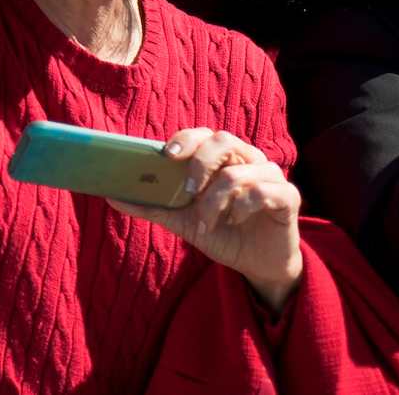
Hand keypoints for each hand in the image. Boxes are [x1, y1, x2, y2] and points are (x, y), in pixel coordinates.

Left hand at [114, 127, 303, 312]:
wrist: (258, 265)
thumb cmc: (221, 233)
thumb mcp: (183, 220)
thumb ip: (152, 206)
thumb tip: (111, 196)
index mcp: (222, 158)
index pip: (203, 134)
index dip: (185, 139)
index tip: (167, 155)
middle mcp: (248, 159)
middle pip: (223, 140)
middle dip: (199, 165)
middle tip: (186, 191)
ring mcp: (270, 175)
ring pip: (238, 172)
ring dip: (215, 200)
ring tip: (207, 223)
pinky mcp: (288, 197)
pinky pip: (263, 190)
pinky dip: (242, 206)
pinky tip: (234, 220)